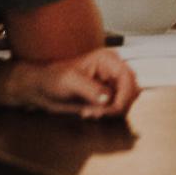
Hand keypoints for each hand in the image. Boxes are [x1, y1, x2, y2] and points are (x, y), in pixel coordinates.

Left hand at [12, 47, 139, 117]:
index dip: (125, 95)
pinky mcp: (108, 97)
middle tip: (97, 113)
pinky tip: (90, 113)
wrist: (43, 90)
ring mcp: (111, 84)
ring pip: (127, 102)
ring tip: (90, 112)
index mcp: (107, 59)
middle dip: (116, 106)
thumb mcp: (70, 82)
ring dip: (110, 112)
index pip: (128, 77)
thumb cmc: (53, 79)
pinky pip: (117, 109)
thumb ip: (90, 89)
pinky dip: (106, 115)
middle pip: (132, 91)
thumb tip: (108, 100)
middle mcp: (113, 70)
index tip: (113, 110)